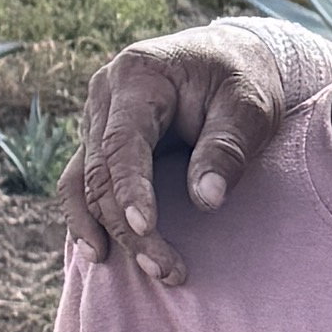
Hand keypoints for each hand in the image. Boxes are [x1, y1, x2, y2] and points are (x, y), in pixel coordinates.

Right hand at [69, 17, 322, 274]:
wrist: (229, 59)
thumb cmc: (242, 80)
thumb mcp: (250, 107)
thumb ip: (227, 148)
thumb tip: (206, 200)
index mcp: (138, 75)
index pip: (122, 142)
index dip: (130, 189)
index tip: (146, 229)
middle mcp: (105, 96)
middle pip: (100, 171)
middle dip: (128, 227)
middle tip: (168, 271)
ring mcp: (96, 120)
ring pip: (82, 183)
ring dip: (103, 230)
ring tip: (130, 270)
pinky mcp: (99, 143)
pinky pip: (81, 185)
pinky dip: (88, 219)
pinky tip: (102, 253)